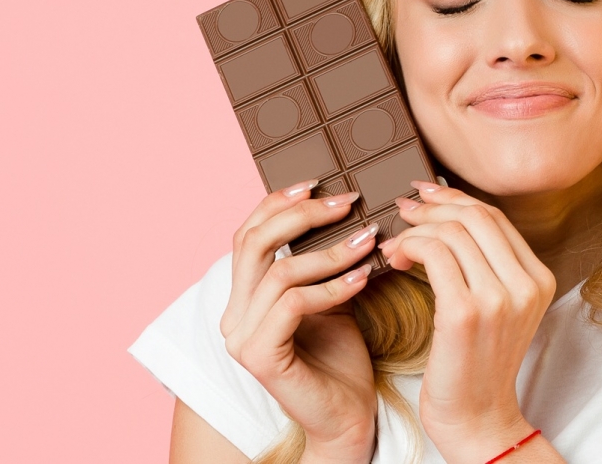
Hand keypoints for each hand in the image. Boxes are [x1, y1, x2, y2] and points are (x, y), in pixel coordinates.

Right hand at [219, 180, 379, 463]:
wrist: (349, 417)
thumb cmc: (342, 357)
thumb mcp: (333, 294)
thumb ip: (326, 258)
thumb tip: (348, 206)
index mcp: (244, 296)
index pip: (248, 234)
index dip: (279, 203)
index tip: (319, 183)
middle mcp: (233, 314)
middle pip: (254, 242)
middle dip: (302, 215)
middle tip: (346, 202)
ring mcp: (241, 337)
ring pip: (279, 271)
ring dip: (330, 251)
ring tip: (368, 241)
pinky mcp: (260, 357)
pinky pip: (294, 304)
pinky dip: (333, 286)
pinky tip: (364, 278)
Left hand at [379, 181, 556, 463]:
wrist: (478, 420)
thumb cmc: (477, 366)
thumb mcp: (499, 310)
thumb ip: (486, 266)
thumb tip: (448, 215)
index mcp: (538, 279)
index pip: (495, 217)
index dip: (455, 198)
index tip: (426, 195)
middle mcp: (526, 284)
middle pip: (475, 216)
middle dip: (433, 205)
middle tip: (404, 210)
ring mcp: (499, 298)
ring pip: (452, 231)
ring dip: (415, 230)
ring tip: (395, 245)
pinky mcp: (466, 313)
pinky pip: (433, 254)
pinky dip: (408, 246)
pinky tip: (394, 259)